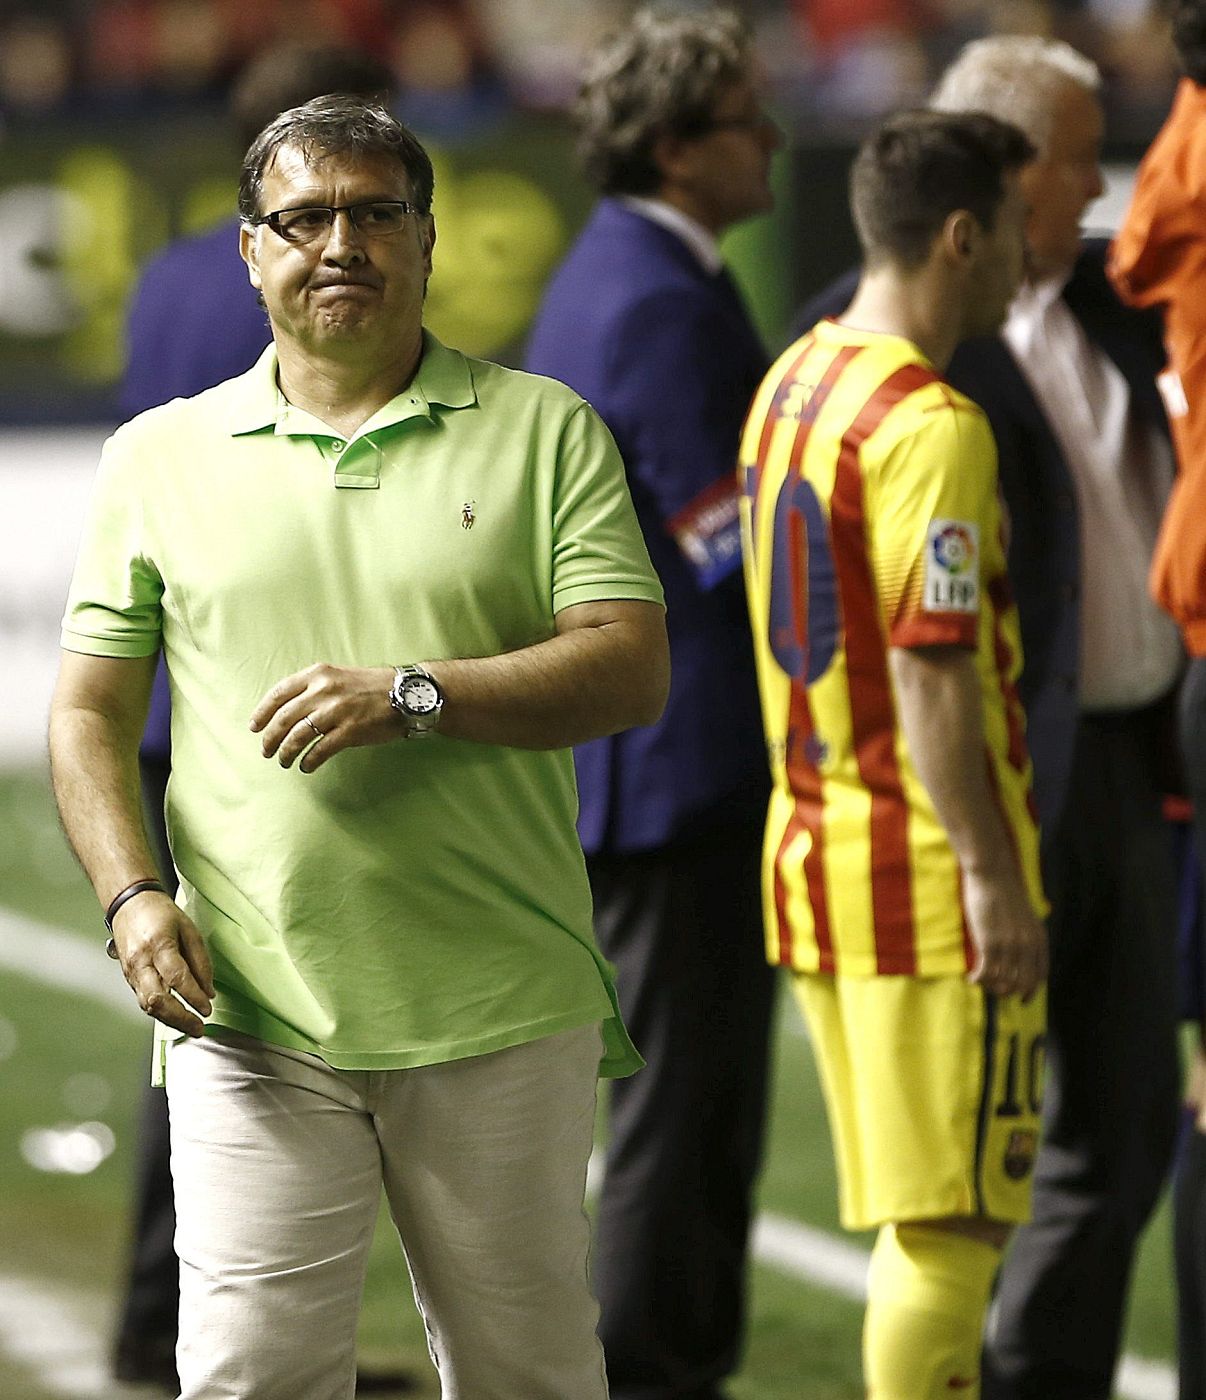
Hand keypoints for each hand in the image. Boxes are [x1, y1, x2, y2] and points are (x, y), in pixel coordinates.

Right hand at [109, 893, 213, 1036]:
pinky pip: (144, 1001)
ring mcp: (131, 972)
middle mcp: (140, 961)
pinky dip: (161, 1013)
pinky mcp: (128, 979)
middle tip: (199, 1026)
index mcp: (157, 944)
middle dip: (180, 1017)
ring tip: (192, 1027)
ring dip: (170, 1020)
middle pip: (157, 998)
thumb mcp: (189, 928)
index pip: (176, 977)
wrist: (129, 905)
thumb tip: (208, 991)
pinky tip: (176, 1018)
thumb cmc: (161, 914)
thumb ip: (200, 960)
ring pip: (148, 1005)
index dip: (193, 996)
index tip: (208, 1008)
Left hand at [249, 663, 402, 773]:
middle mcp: (324, 690)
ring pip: (298, 736)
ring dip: (286, 752)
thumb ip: (314, 688)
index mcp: (318, 674)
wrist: (408, 694)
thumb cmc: (373, 687)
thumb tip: (288, 711)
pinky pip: (320, 750)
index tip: (254, 727)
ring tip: (284, 761)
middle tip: (266, 750)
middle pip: (284, 718)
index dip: (262, 712)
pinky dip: (309, 761)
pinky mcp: (350, 730)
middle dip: (270, 738)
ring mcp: (337, 711)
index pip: (278, 693)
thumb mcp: (339, 676)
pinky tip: (307, 766)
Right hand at [961, 867, 1047, 1002]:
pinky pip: (986, 973)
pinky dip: (978, 980)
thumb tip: (1019, 953)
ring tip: (979, 981)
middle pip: (1022, 984)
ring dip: (990, 987)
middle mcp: (1028, 946)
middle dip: (1008, 993)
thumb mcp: (1025, 916)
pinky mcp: (990, 943)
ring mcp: (1009, 946)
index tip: (1020, 997)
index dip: (1030, 990)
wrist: (992, 874)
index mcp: (1039, 939)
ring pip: (1003, 982)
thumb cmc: (1004, 891)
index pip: (1040, 976)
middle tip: (994, 991)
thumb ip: (1026, 935)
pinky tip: (970, 978)